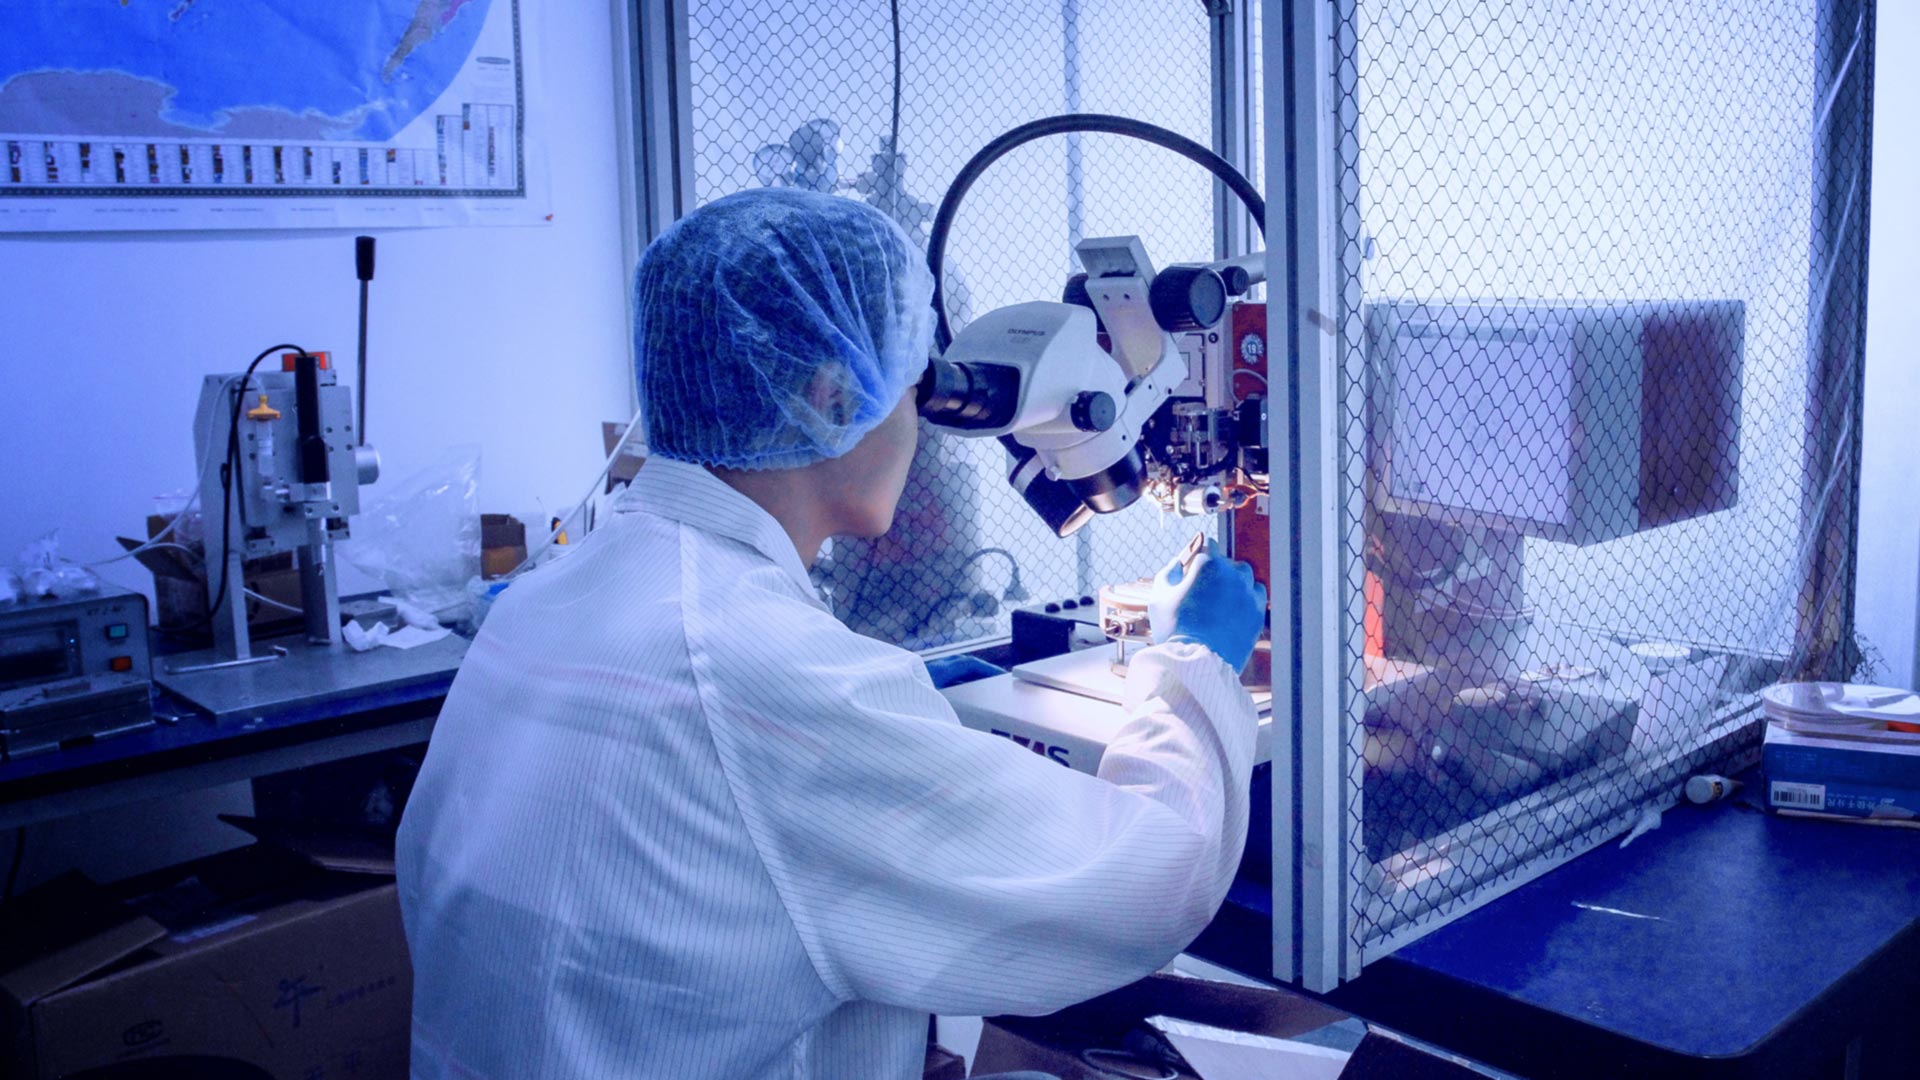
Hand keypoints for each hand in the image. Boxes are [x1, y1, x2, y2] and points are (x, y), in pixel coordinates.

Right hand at [1147, 535, 1267, 672]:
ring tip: (1220, 600)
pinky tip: (1234, 610)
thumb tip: (1177, 563)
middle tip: (1204, 590)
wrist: (1198, 662)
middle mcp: (1232, 573)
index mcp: (1208, 563)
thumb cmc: (1174, 628)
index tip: (1194, 567)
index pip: (1208, 545)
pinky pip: (1256, 595)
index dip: (1199, 555)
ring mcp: (1248, 592)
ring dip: (1234, 583)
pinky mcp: (1258, 611)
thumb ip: (1167, 573)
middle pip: (1227, 562)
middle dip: (1216, 571)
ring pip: (1244, 577)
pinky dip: (1247, 598)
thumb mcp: (1159, 597)